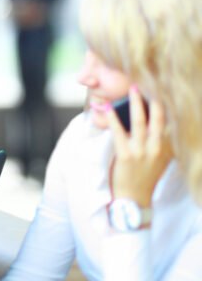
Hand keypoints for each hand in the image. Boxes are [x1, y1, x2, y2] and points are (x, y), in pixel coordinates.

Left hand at [106, 86, 173, 206]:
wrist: (134, 199)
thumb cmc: (146, 177)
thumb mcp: (162, 159)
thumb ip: (164, 142)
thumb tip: (164, 122)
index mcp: (167, 147)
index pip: (170, 121)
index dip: (168, 104)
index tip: (165, 87)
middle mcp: (157, 148)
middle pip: (158, 118)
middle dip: (155, 99)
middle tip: (150, 81)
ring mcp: (141, 152)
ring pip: (139, 122)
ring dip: (135, 104)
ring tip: (132, 89)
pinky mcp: (125, 155)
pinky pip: (119, 132)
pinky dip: (114, 119)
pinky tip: (108, 108)